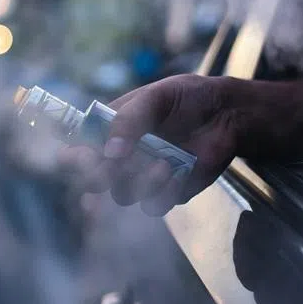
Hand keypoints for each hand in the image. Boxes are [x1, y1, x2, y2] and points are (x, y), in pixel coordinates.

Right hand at [60, 74, 239, 215]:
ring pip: (123, 196)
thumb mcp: (155, 98)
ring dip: (139, 182)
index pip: (78, 150)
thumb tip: (110, 151)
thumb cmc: (187, 98)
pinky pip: (154, 206)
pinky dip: (164, 193)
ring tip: (163, 164)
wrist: (227, 113)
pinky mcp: (169, 191)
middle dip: (100, 177)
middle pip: (94, 180)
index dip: (74, 158)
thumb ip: (130, 120)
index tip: (85, 156)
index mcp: (111, 131)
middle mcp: (123, 156)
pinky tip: (177, 173)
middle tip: (115, 167)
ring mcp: (144, 175)